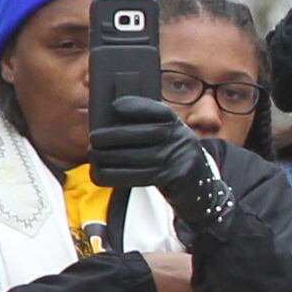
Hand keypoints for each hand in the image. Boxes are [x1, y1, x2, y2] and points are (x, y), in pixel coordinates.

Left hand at [89, 94, 210, 196]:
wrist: (198, 185)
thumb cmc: (170, 157)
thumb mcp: (165, 138)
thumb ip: (144, 129)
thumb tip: (106, 125)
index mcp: (175, 124)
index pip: (157, 110)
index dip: (136, 106)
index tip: (115, 107)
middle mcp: (180, 138)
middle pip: (142, 134)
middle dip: (113, 136)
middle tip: (94, 139)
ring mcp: (177, 159)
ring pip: (136, 157)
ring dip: (108, 157)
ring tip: (93, 155)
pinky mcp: (172, 177)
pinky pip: (137, 176)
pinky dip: (113, 175)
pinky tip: (100, 174)